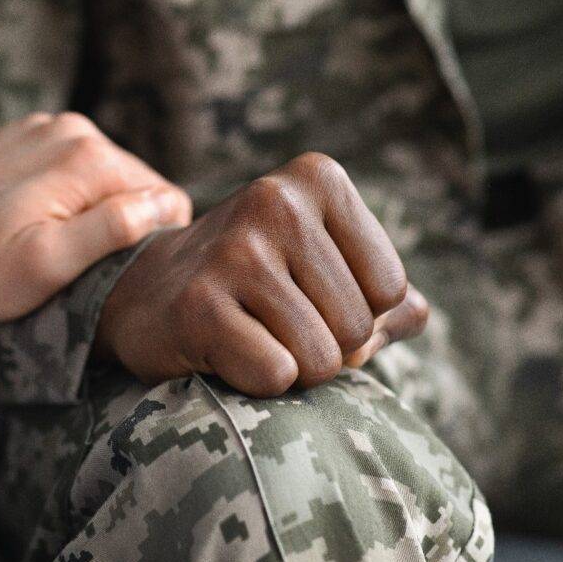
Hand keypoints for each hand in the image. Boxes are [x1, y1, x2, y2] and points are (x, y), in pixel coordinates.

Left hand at [0, 112, 191, 320]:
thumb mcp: (47, 263)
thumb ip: (114, 229)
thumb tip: (165, 205)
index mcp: (91, 158)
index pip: (166, 200)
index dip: (149, 241)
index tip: (110, 267)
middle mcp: (76, 130)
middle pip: (137, 185)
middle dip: (119, 224)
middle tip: (76, 261)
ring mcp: (48, 126)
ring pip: (105, 176)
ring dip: (90, 210)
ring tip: (49, 239)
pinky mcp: (27, 134)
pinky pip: (72, 166)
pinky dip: (65, 194)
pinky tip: (31, 216)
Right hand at [95, 152, 427, 396]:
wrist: (147, 294)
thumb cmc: (253, 284)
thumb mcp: (322, 268)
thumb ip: (386, 294)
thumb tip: (415, 314)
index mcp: (317, 179)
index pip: (392, 288)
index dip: (357, 315)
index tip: (306, 297)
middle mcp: (276, 202)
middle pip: (359, 327)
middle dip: (325, 347)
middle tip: (272, 323)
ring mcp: (235, 252)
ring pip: (322, 359)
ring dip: (292, 369)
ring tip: (250, 335)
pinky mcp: (200, 305)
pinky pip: (277, 375)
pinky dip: (256, 382)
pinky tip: (222, 350)